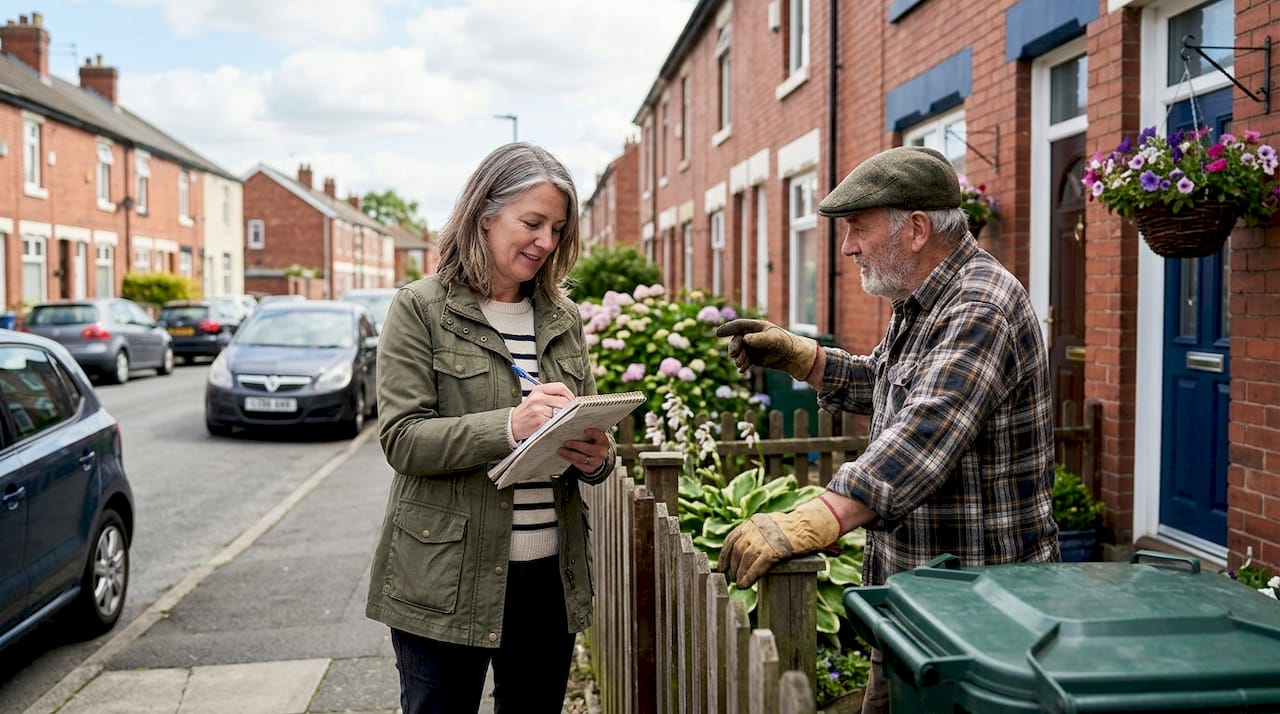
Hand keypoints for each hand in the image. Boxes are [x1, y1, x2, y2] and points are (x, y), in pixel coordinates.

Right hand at [510, 382, 573, 440]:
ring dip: (563, 417)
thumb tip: (570, 400)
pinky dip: (556, 424)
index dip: (570, 395)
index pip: (561, 387)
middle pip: (564, 401)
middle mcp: (538, 398)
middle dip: (569, 408)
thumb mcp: (536, 398)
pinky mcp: (539, 421)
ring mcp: (538, 409)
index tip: (572, 401)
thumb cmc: (526, 412)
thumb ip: (551, 396)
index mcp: (539, 389)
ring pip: (561, 412)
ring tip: (558, 419)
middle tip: (568, 413)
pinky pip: (555, 422)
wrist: (512, 424)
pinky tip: (552, 425)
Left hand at [559, 427, 610, 472]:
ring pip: (582, 459)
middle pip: (589, 449)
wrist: (599, 457)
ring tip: (561, 450)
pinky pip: (579, 465)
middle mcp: (602, 453)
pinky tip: (564, 455)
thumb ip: (588, 432)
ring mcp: (596, 462)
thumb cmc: (594, 443)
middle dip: (576, 445)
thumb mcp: (594, 437)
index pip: (600, 436)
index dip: (594, 433)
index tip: (585, 430)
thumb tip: (574, 423)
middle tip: (566, 442)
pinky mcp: (590, 469)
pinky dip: (570, 460)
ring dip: (570, 454)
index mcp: (604, 442)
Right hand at [714, 319, 817, 379]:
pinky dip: (742, 365)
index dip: (728, 328)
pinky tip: (742, 370)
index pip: (739, 326)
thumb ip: (759, 339)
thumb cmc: (785, 343)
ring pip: (739, 352)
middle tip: (733, 355)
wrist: (793, 356)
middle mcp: (751, 336)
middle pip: (736, 340)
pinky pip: (743, 361)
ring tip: (741, 364)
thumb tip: (745, 339)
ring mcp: (752, 347)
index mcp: (756, 327)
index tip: (718, 333)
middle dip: (733, 347)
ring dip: (738, 358)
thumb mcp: (773, 339)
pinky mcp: (753, 358)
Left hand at [719, 497, 840, 587]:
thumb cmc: (791, 529)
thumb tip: (742, 550)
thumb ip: (756, 533)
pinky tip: (746, 584)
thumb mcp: (769, 525)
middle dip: (733, 566)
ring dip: (740, 574)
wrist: (808, 527)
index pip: (731, 539)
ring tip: (739, 584)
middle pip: (737, 550)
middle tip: (733, 578)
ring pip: (745, 559)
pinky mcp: (774, 550)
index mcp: (752, 522)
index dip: (724, 555)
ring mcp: (764, 539)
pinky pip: (757, 566)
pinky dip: (750, 576)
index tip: (721, 567)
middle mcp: (755, 528)